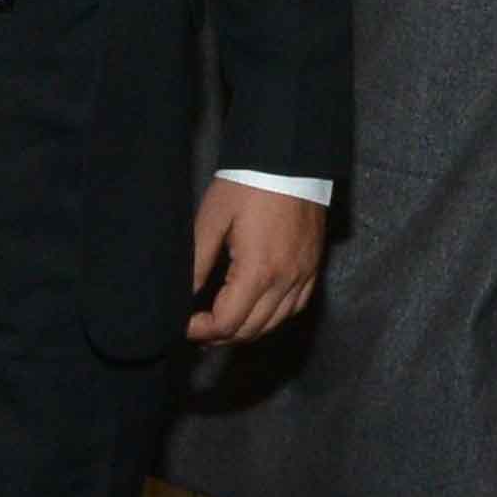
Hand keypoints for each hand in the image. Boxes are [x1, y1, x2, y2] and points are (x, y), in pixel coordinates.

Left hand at [188, 181, 324, 345]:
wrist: (289, 161)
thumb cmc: (247, 186)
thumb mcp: (211, 220)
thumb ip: (197, 263)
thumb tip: (183, 296)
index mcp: (258, 270)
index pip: (227, 322)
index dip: (201, 330)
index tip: (184, 323)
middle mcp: (286, 280)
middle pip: (250, 330)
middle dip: (220, 335)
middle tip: (197, 327)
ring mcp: (304, 276)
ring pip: (274, 324)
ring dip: (245, 330)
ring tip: (221, 324)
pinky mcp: (313, 268)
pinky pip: (294, 308)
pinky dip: (272, 317)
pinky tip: (255, 311)